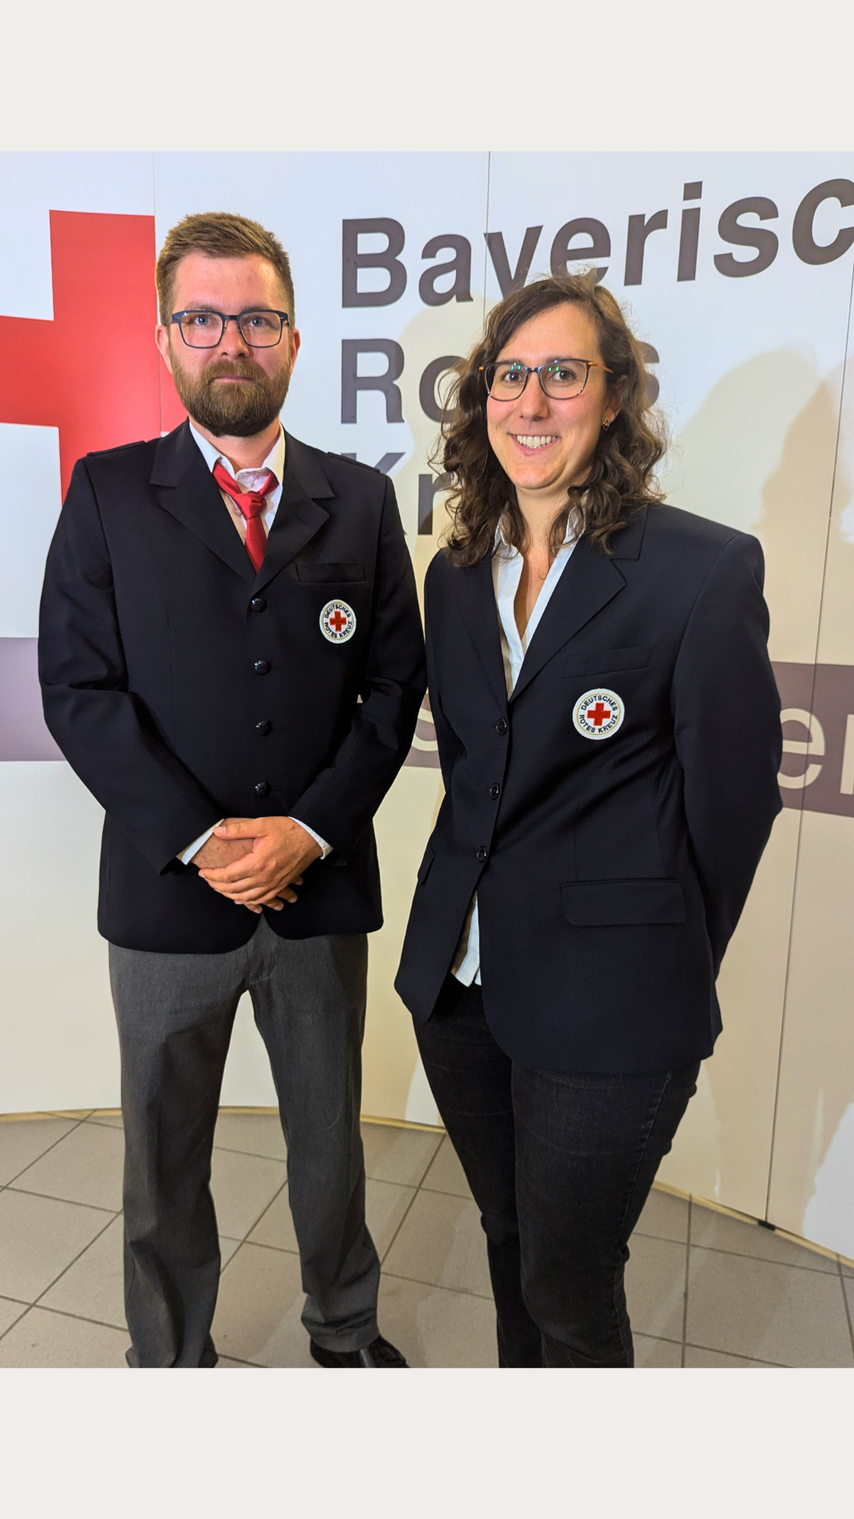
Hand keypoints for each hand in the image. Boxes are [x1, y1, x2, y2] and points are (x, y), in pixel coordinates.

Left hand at [198, 816, 321, 908]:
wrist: (311, 837)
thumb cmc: (288, 830)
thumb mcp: (261, 825)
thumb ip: (237, 830)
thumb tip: (217, 831)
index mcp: (257, 863)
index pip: (228, 875)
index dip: (213, 875)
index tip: (203, 873)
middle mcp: (265, 878)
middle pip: (234, 889)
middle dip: (217, 887)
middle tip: (207, 881)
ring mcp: (274, 884)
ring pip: (247, 898)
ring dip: (230, 896)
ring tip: (220, 889)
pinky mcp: (281, 885)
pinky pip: (261, 899)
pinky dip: (248, 902)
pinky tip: (241, 899)